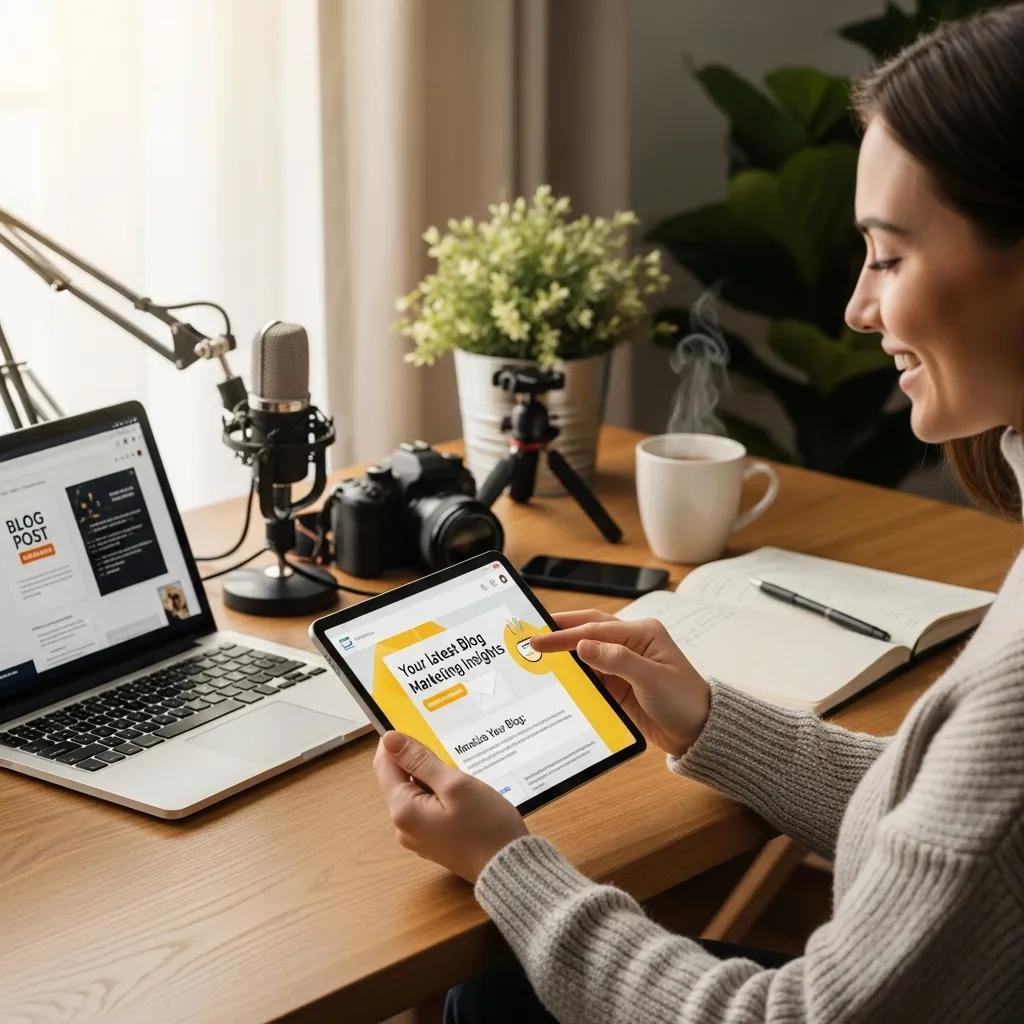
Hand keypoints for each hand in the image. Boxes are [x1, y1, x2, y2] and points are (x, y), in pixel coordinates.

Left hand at [372, 731, 527, 882]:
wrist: (508, 870)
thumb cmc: (486, 825)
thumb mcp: (455, 785)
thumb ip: (420, 761)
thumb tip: (389, 739)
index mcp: (402, 810)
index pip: (384, 765)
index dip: (399, 744)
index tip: (426, 734)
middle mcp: (402, 825)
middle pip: (399, 779)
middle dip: (422, 764)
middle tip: (454, 762)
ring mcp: (417, 836)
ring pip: (415, 793)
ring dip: (434, 779)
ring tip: (464, 781)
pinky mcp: (432, 841)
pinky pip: (427, 808)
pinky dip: (441, 795)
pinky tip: (464, 798)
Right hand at [531, 609, 710, 756]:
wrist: (699, 733)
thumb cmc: (686, 701)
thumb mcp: (653, 679)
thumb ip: (618, 660)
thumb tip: (584, 645)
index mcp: (642, 633)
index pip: (594, 630)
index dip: (564, 635)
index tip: (539, 641)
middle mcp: (631, 643)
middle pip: (588, 630)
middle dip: (559, 632)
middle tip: (530, 637)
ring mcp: (624, 663)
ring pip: (586, 652)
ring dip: (564, 652)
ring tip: (537, 653)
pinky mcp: (619, 684)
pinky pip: (591, 674)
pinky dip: (573, 674)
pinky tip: (557, 676)